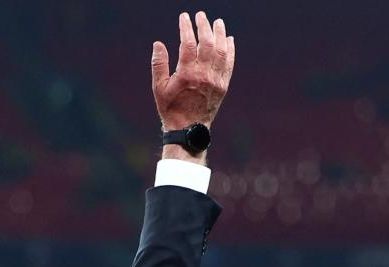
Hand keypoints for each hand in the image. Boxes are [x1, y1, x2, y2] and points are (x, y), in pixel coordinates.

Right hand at [151, 12, 234, 135]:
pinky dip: (230, 50)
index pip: (188, 43)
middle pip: (207, 43)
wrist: (188, 129)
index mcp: (187, 74)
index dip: (186, 27)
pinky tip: (228, 39)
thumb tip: (158, 43)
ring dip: (220, 34)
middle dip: (204, 26)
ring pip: (221, 51)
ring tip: (217, 22)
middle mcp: (204, 75)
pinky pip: (229, 64)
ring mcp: (216, 80)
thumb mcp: (158, 88)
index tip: (184, 17)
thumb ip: (158, 65)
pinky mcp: (223, 86)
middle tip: (201, 15)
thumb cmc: (170, 109)